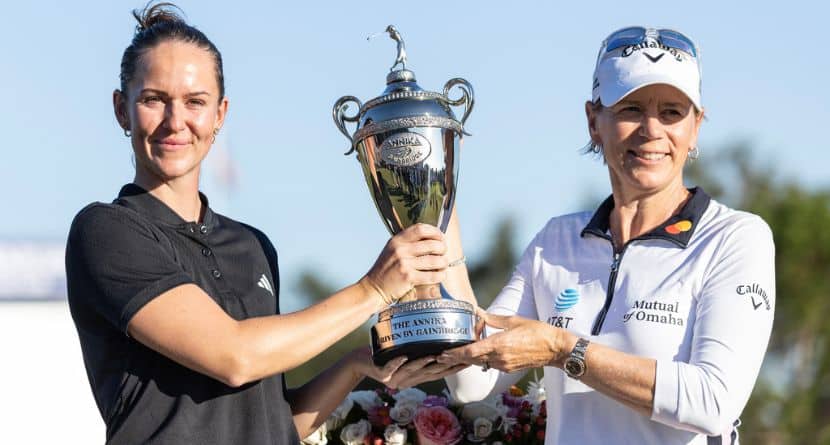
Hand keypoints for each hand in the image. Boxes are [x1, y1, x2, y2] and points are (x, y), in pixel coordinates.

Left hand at [349, 347, 467, 388]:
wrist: (358, 362)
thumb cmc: (382, 355)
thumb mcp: (404, 352)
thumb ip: (419, 350)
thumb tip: (437, 337)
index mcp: (414, 377)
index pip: (437, 374)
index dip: (452, 369)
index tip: (467, 361)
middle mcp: (406, 381)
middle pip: (429, 374)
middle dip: (444, 367)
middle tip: (457, 358)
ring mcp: (394, 379)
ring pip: (412, 371)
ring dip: (424, 364)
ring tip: (436, 355)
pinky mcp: (380, 375)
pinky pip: (390, 367)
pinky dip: (397, 362)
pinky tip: (404, 357)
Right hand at [362, 224, 447, 306]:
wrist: (373, 289)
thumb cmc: (386, 270)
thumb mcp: (392, 250)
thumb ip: (408, 243)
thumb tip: (432, 238)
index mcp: (397, 241)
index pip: (421, 229)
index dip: (435, 232)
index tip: (440, 238)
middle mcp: (400, 250)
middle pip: (432, 244)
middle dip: (443, 248)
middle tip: (443, 253)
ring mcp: (404, 264)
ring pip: (435, 260)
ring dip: (443, 263)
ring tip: (443, 265)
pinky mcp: (408, 278)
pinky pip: (432, 275)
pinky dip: (440, 275)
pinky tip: (440, 275)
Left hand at [437, 313, 567, 372]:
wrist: (555, 348)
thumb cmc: (537, 332)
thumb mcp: (513, 320)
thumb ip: (493, 318)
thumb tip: (478, 312)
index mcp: (499, 344)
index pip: (471, 352)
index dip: (455, 354)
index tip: (443, 353)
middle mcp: (499, 358)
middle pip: (472, 359)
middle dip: (457, 357)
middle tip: (443, 354)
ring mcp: (504, 365)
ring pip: (480, 362)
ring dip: (470, 357)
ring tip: (458, 351)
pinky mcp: (509, 368)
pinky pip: (490, 364)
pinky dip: (482, 358)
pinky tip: (479, 352)